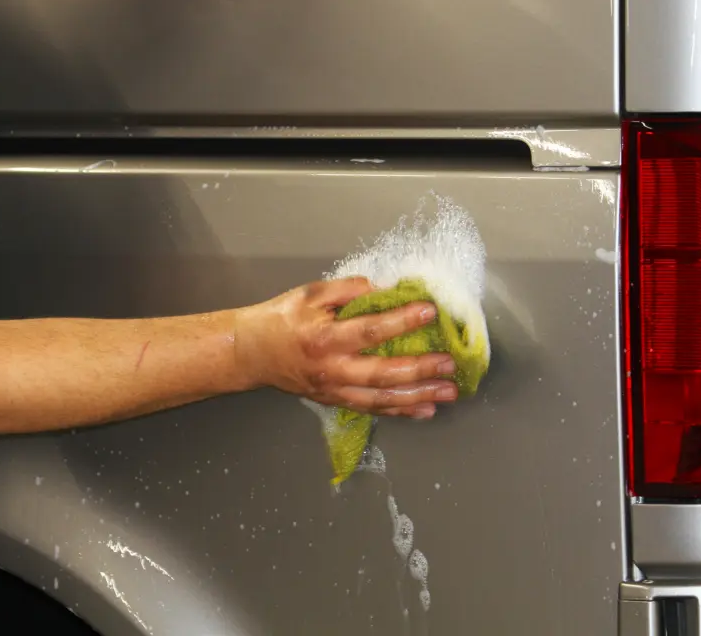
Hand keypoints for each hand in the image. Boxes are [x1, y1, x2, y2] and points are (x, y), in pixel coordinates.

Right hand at [234, 276, 458, 418]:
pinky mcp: (335, 401)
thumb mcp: (309, 293)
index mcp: (325, 338)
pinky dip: (401, 411)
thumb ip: (347, 289)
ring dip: (418, 396)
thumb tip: (384, 289)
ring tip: (448, 392)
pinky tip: (425, 409)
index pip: (370, 330)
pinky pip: (372, 408)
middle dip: (419, 370)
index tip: (430, 311)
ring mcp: (334, 389)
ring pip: (382, 398)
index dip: (402, 321)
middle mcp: (332, 369)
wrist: (251, 352)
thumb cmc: (281, 319)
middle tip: (449, 364)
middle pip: (382, 373)